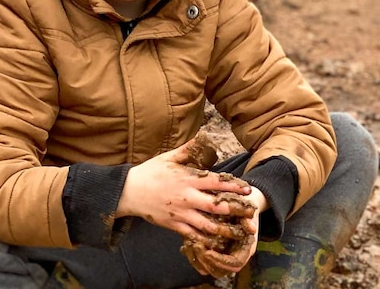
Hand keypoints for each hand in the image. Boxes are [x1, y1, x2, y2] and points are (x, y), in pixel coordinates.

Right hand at [116, 139, 251, 241]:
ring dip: (225, 229)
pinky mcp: (174, 226)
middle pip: (217, 206)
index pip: (216, 183)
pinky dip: (206, 240)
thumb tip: (201, 136)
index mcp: (188, 180)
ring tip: (239, 232)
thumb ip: (187, 150)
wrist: (128, 192)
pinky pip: (193, 235)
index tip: (248, 189)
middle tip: (251, 214)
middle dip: (236, 210)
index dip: (234, 186)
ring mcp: (181, 214)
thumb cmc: (149, 172)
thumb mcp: (168, 157)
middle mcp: (187, 198)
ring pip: (208, 225)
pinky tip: (218, 243)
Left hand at [183, 187, 266, 276]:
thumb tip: (252, 229)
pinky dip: (193, 256)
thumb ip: (248, 221)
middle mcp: (233, 256)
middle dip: (206, 262)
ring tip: (191, 245)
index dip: (221, 261)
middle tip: (196, 247)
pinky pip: (200, 263)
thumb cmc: (242, 209)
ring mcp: (221, 256)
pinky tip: (186, 245)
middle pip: (219, 271)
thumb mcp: (247, 212)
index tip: (208, 253)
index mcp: (244, 250)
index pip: (234, 264)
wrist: (238, 204)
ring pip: (208, 269)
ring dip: (198, 260)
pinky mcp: (211, 252)